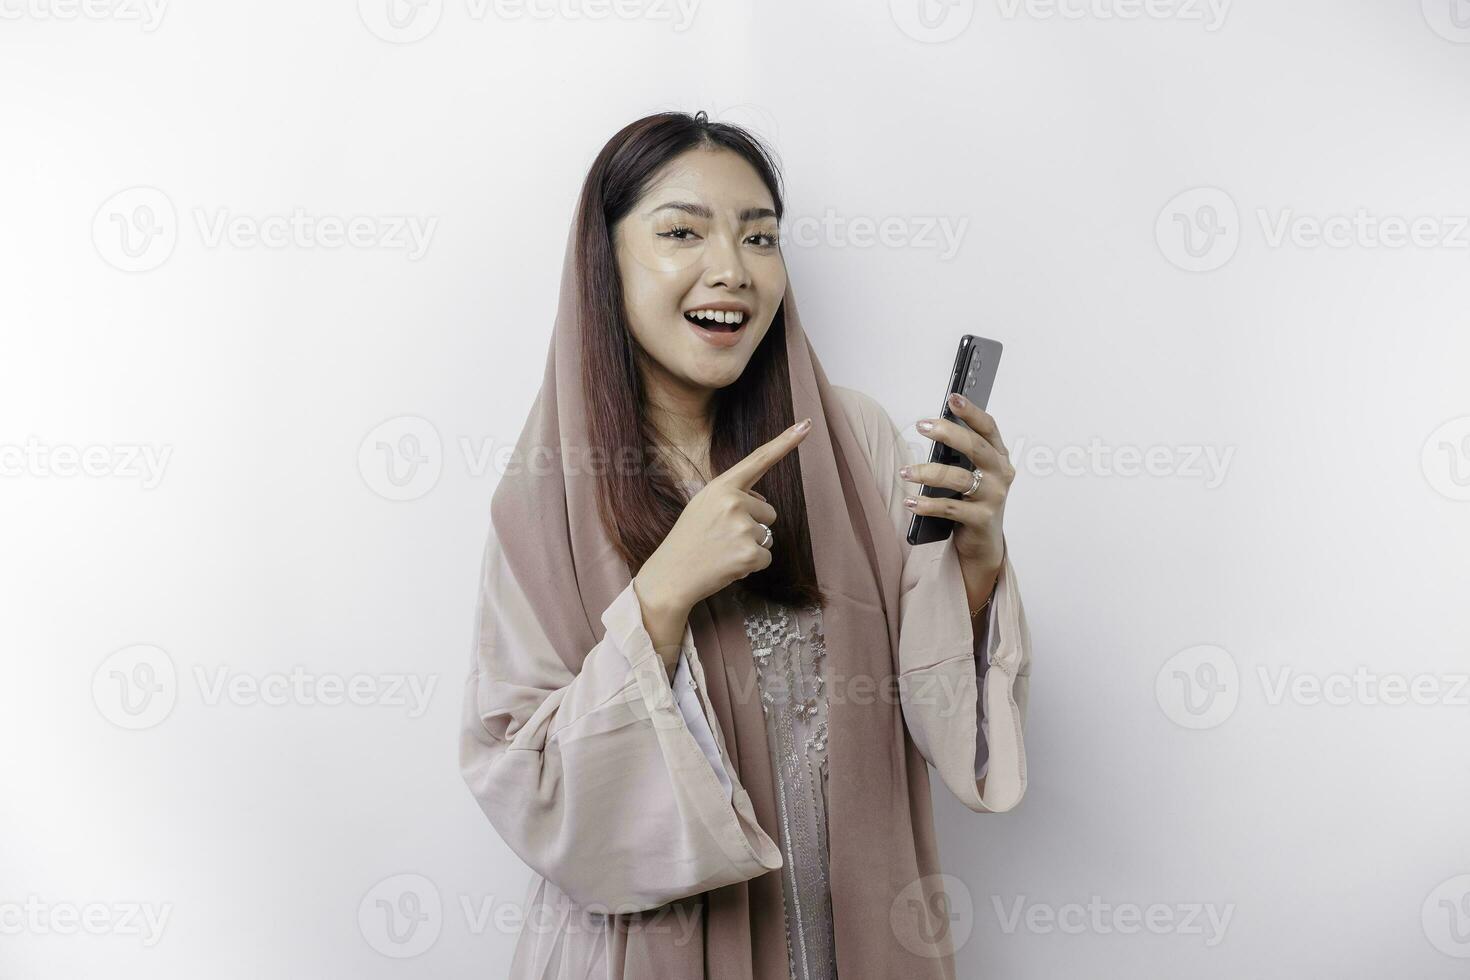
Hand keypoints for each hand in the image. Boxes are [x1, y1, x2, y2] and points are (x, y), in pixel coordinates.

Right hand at [636, 417, 811, 617]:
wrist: (670, 576)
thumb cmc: (687, 540)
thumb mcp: (703, 506)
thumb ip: (733, 497)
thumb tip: (763, 503)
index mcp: (721, 486)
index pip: (759, 460)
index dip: (785, 442)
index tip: (806, 424)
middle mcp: (734, 502)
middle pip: (768, 511)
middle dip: (753, 526)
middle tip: (722, 537)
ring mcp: (743, 528)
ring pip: (768, 536)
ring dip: (751, 547)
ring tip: (722, 551)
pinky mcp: (750, 554)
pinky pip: (766, 557)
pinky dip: (751, 565)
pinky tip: (728, 565)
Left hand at [904, 392, 1013, 586]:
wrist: (984, 543)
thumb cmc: (974, 501)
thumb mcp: (973, 474)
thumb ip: (962, 454)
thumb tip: (934, 428)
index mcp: (999, 457)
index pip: (988, 428)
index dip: (971, 412)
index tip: (952, 398)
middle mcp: (1001, 474)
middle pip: (976, 447)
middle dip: (948, 433)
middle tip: (922, 426)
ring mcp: (994, 497)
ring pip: (959, 478)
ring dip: (928, 472)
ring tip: (905, 472)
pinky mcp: (982, 519)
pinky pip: (950, 508)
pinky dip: (927, 504)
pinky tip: (910, 501)